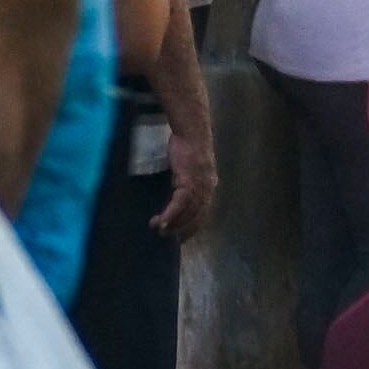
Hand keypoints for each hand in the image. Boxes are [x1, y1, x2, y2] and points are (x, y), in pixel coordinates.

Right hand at [158, 124, 216, 241]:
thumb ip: (187, 180)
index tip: (181, 238)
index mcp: (209, 186)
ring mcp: (200, 186)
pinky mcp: (188, 180)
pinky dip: (170, 214)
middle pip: (196, 217)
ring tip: (159, 231)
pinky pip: (180, 203)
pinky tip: (161, 222)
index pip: (203, 214)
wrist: (192, 130)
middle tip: (166, 238)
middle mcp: (208, 189)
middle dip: (181, 230)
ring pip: (187, 213)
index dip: (193, 228)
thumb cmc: (188, 146)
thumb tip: (176, 190)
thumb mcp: (190, 167)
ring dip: (172, 224)